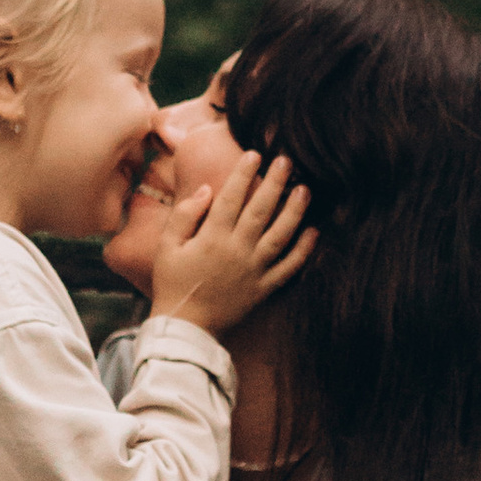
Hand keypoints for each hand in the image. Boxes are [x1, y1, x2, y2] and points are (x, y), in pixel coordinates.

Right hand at [146, 152, 316, 341]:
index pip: (232, 197)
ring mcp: (254, 270)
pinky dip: (303, 250)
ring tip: (305, 190)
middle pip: (261, 210)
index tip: (254, 154)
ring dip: (295, 211)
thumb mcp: (167, 246)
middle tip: (286, 160)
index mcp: (212, 238)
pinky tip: (313, 232)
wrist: (186, 327)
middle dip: (274, 182)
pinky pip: (288, 267)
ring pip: (280, 235)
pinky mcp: (264, 288)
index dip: (244, 173)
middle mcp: (237, 250)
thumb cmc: (172, 283)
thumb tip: (206, 190)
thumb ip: (184, 215)